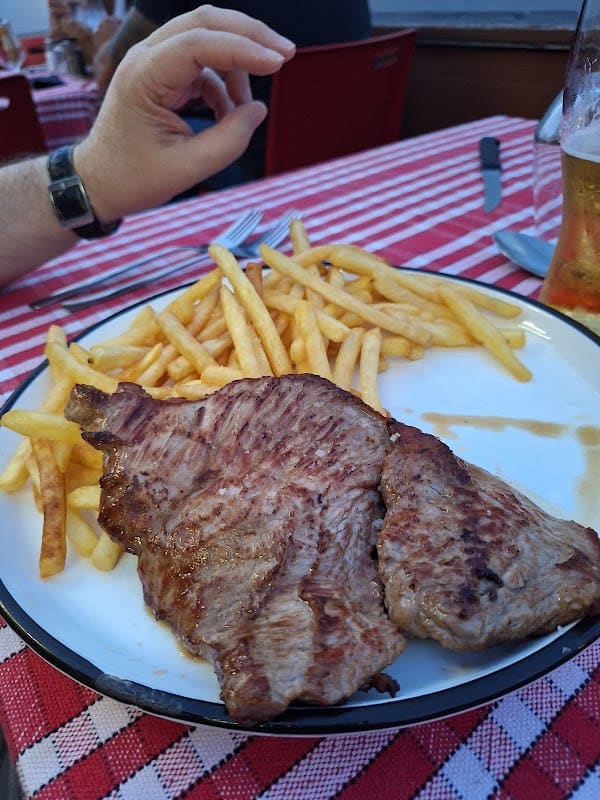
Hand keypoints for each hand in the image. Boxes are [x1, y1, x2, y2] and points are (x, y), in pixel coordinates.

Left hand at [74, 6, 294, 220]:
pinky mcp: (163, 74)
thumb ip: (229, 140)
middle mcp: (146, 58)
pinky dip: (224, 81)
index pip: (199, 43)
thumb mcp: (187, 168)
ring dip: (237, 63)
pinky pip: (202, 62)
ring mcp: (153, 62)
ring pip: (206, 37)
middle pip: (204, 21)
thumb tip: (257, 110)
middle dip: (248, 34)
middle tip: (285, 55)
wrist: (99, 182)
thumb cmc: (133, 178)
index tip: (279, 64)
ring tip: (247, 108)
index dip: (242, 49)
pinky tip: (230, 112)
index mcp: (144, 77)